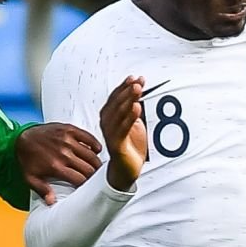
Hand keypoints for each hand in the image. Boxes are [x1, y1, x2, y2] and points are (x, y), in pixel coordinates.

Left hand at [13, 122, 100, 204]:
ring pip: (91, 155)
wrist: (22, 138)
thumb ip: (42, 190)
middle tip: (95, 178)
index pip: (80, 179)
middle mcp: (64, 153)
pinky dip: (95, 144)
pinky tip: (96, 150)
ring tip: (96, 167)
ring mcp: (67, 140)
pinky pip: (88, 137)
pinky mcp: (69, 129)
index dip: (86, 185)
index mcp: (56, 167)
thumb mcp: (31, 178)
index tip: (88, 187)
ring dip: (96, 162)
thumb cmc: (28, 158)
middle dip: (93, 175)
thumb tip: (51, 202)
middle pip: (89, 168)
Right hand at [98, 76, 146, 190]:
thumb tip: (138, 87)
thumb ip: (133, 107)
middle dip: (127, 91)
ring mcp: (111, 135)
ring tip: (137, 90)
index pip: (115, 98)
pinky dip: (130, 117)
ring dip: (128, 100)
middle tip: (137, 82)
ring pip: (118, 114)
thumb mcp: (133, 121)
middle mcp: (107, 124)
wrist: (127, 169)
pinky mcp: (116, 145)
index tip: (135, 78)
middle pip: (115, 103)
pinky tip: (137, 108)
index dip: (124, 87)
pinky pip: (122, 129)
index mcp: (109, 117)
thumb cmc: (130, 145)